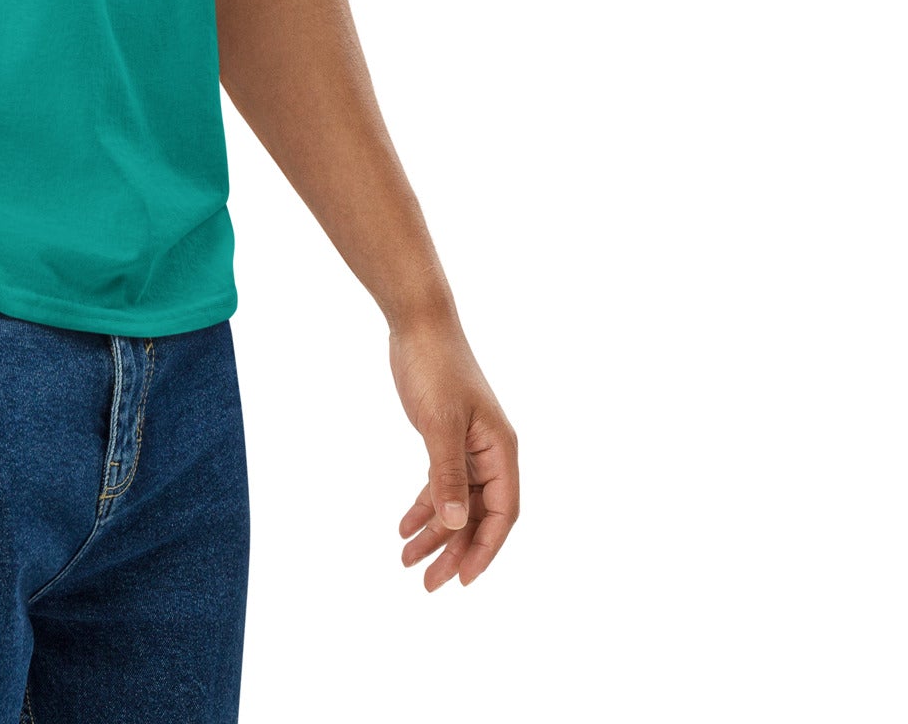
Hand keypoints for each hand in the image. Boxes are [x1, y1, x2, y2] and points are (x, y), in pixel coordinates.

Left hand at [389, 317, 518, 589]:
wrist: (418, 323)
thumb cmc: (435, 367)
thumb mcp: (439, 424)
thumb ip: (447, 475)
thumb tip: (455, 525)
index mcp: (501, 450)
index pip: (502, 514)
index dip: (485, 549)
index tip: (462, 579)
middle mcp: (491, 453)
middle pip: (478, 515)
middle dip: (455, 551)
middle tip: (428, 584)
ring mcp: (469, 446)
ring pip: (456, 503)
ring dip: (435, 532)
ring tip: (407, 561)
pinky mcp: (447, 438)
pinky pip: (440, 483)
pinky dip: (424, 505)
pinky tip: (404, 527)